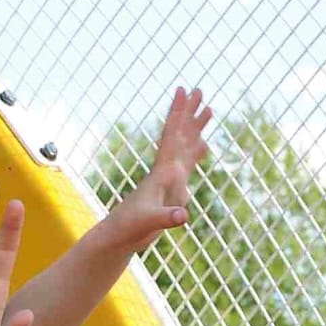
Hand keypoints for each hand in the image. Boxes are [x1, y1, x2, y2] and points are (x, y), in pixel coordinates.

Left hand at [106, 86, 211, 251]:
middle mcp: (165, 169)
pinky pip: (188, 163)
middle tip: (199, 89)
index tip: (184, 89)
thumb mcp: (150, 223)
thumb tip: (183, 215)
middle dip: (189, 112)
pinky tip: (204, 143)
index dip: (178, 112)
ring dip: (196, 127)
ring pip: (185, 145)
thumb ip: (167, 218)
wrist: (117, 236)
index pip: (171, 134)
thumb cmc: (128, 228)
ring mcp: (168, 178)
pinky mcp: (171, 189)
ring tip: (208, 108)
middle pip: (179, 134)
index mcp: (162, 171)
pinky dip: (197, 151)